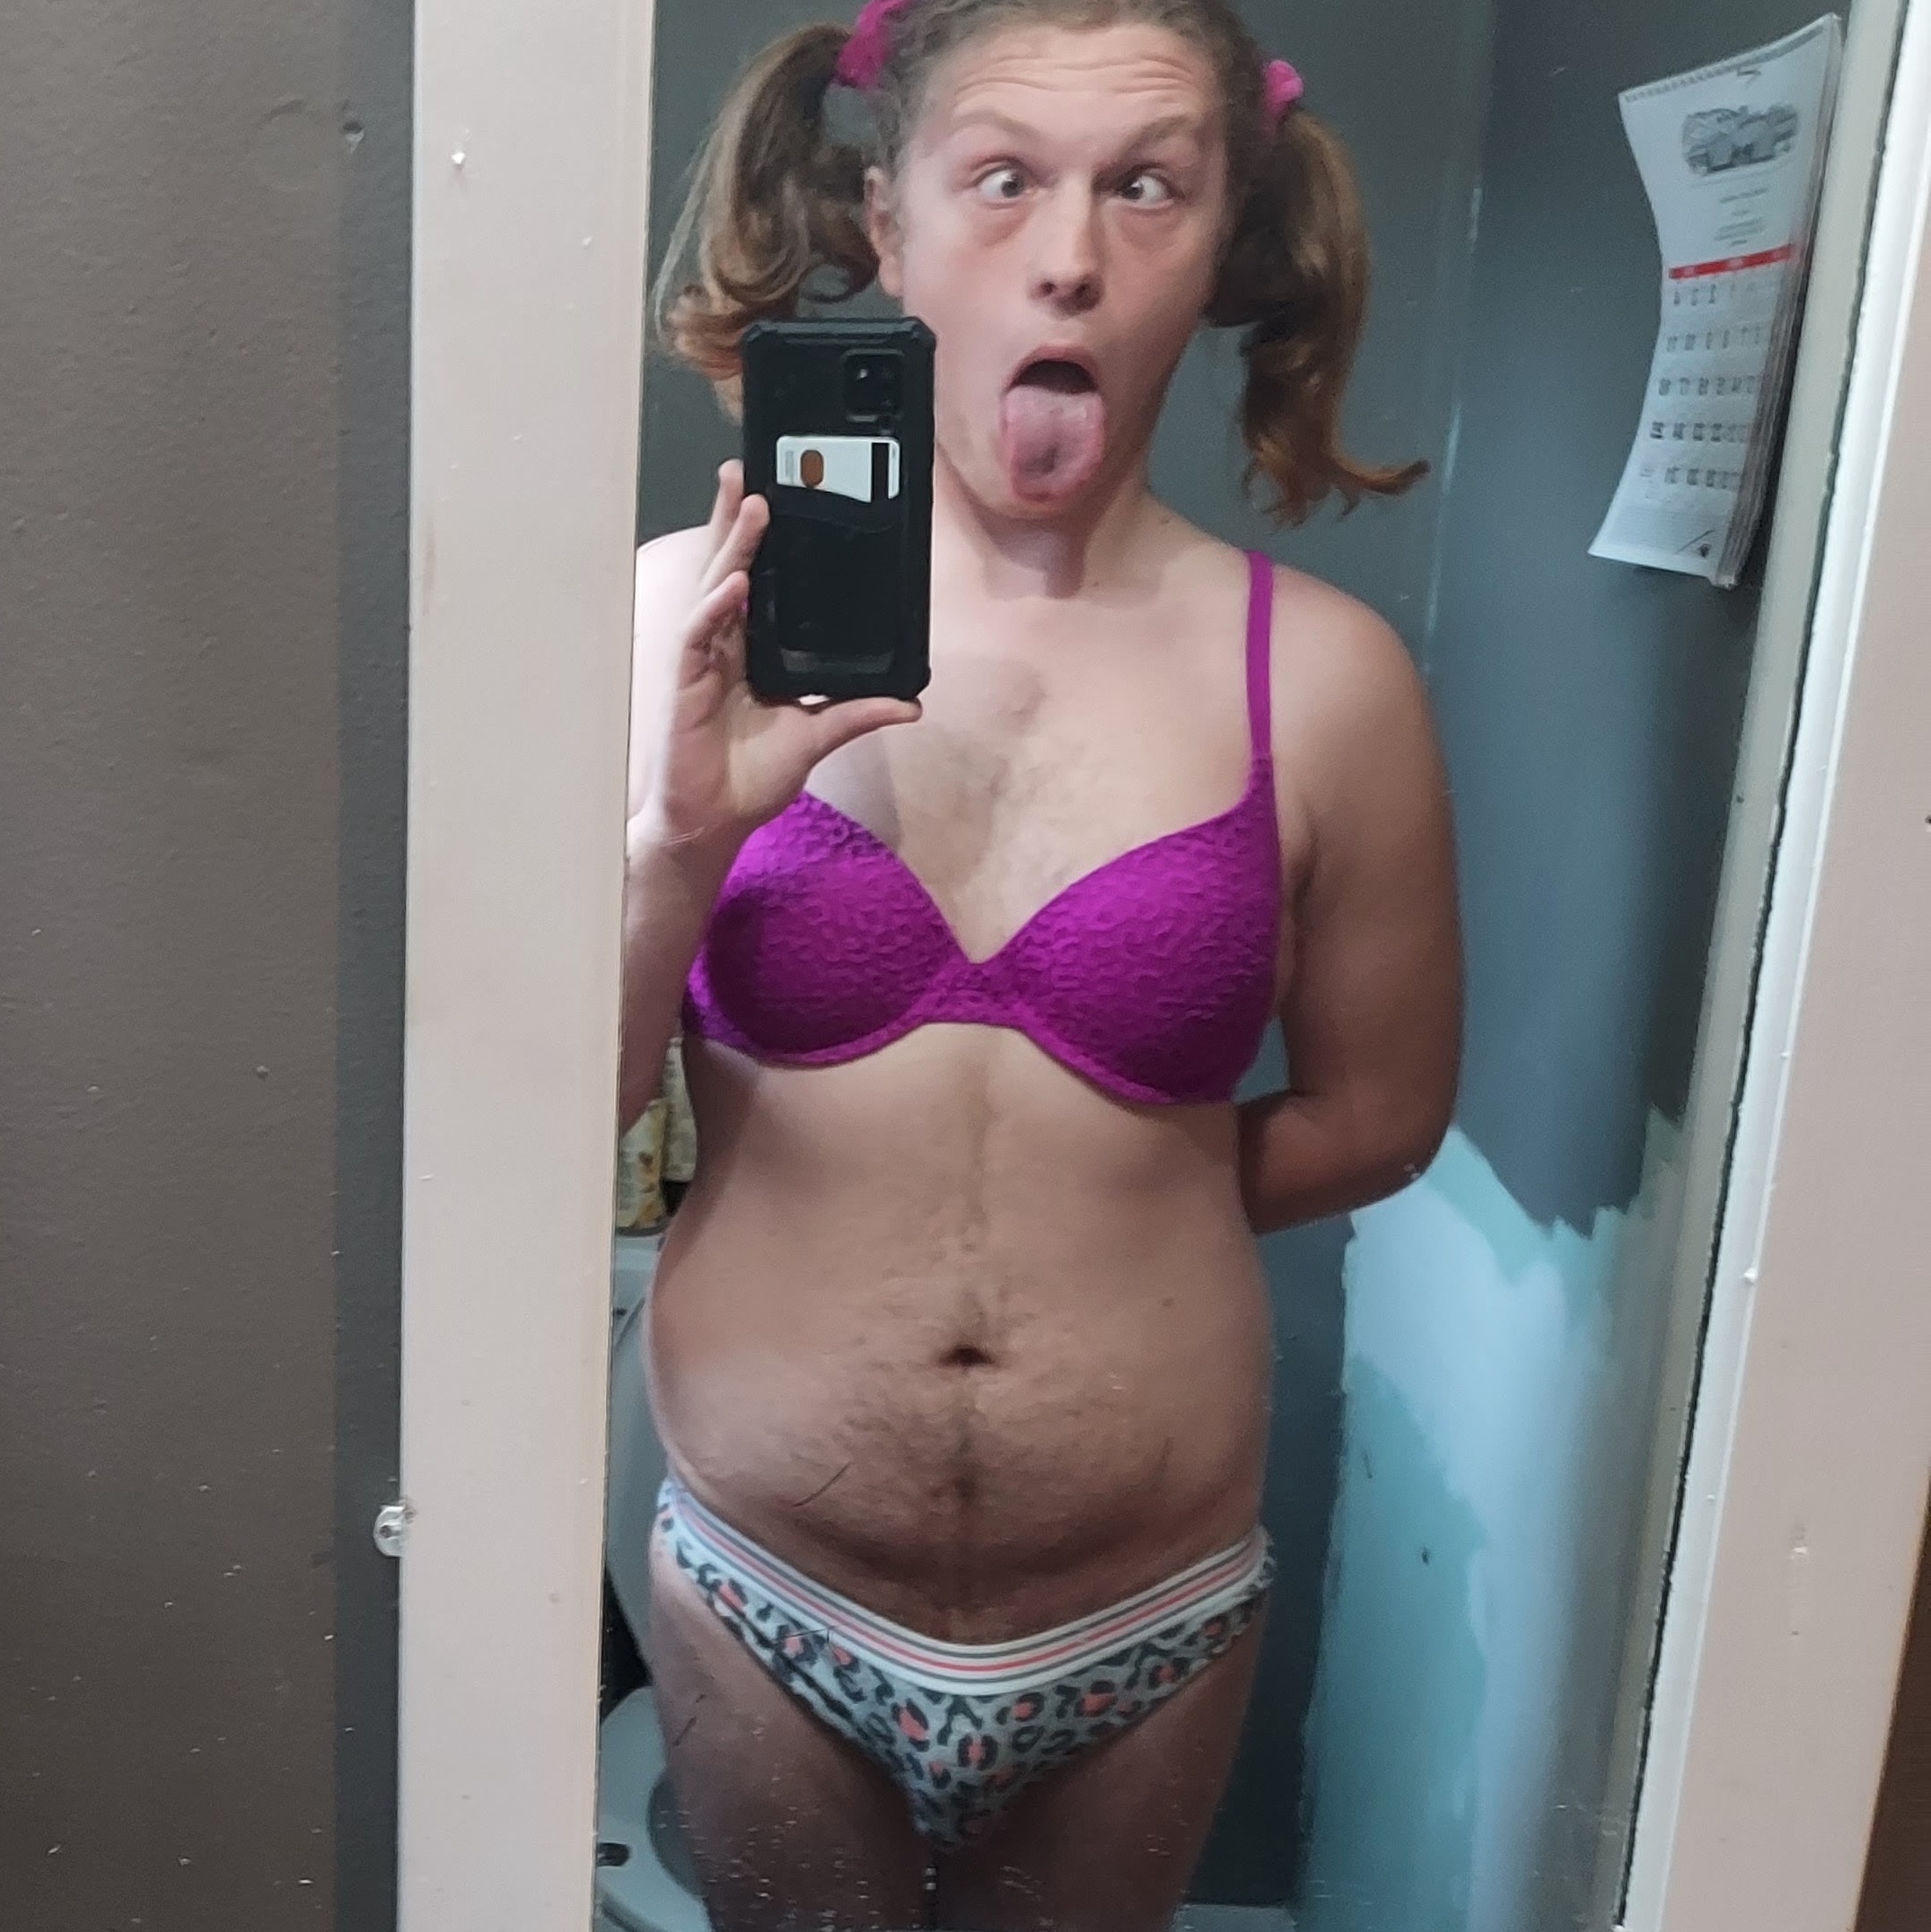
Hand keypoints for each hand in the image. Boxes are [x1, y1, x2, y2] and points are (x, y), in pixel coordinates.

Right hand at [635, 462, 921, 854]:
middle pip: (729, 568)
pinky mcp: (687, 684)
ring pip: (714, 589)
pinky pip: (699, 636)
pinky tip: (734, 584)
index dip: (757, 540)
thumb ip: (857, 712)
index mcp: (748, 649)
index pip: (754, 581)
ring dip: (732, 547)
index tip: (775, 494)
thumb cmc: (751, 778)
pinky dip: (716, 608)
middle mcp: (722, 646)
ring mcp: (701, 661)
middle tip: (747, 470)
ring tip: (751, 505)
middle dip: (736, 520)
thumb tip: (911, 704)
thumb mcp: (818, 735)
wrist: (715, 821)